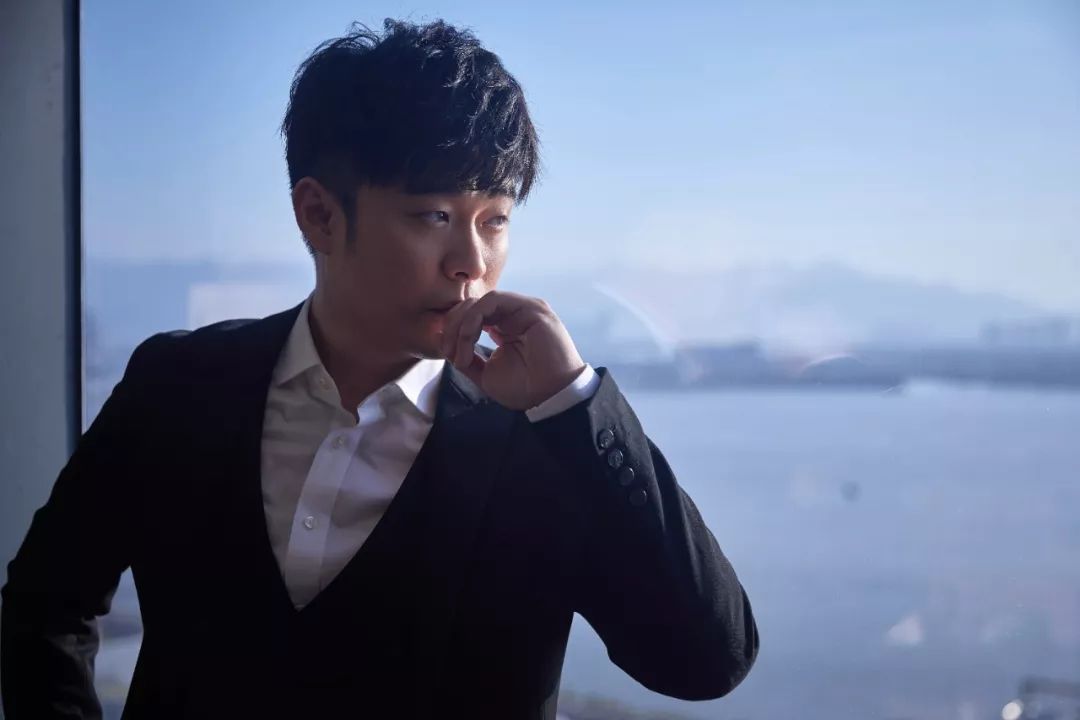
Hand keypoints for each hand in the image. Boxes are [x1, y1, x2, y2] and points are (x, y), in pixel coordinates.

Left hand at [439, 290, 585, 410]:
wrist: (550, 397)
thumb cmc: (524, 388)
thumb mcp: (485, 373)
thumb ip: (467, 356)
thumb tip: (445, 343)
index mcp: (504, 326)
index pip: (471, 315)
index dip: (452, 329)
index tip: (445, 353)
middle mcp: (513, 314)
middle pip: (472, 305)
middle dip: (452, 326)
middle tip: (448, 352)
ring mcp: (522, 308)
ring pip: (480, 302)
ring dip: (461, 324)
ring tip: (459, 351)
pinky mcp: (530, 307)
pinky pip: (492, 301)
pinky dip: (473, 320)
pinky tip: (469, 341)